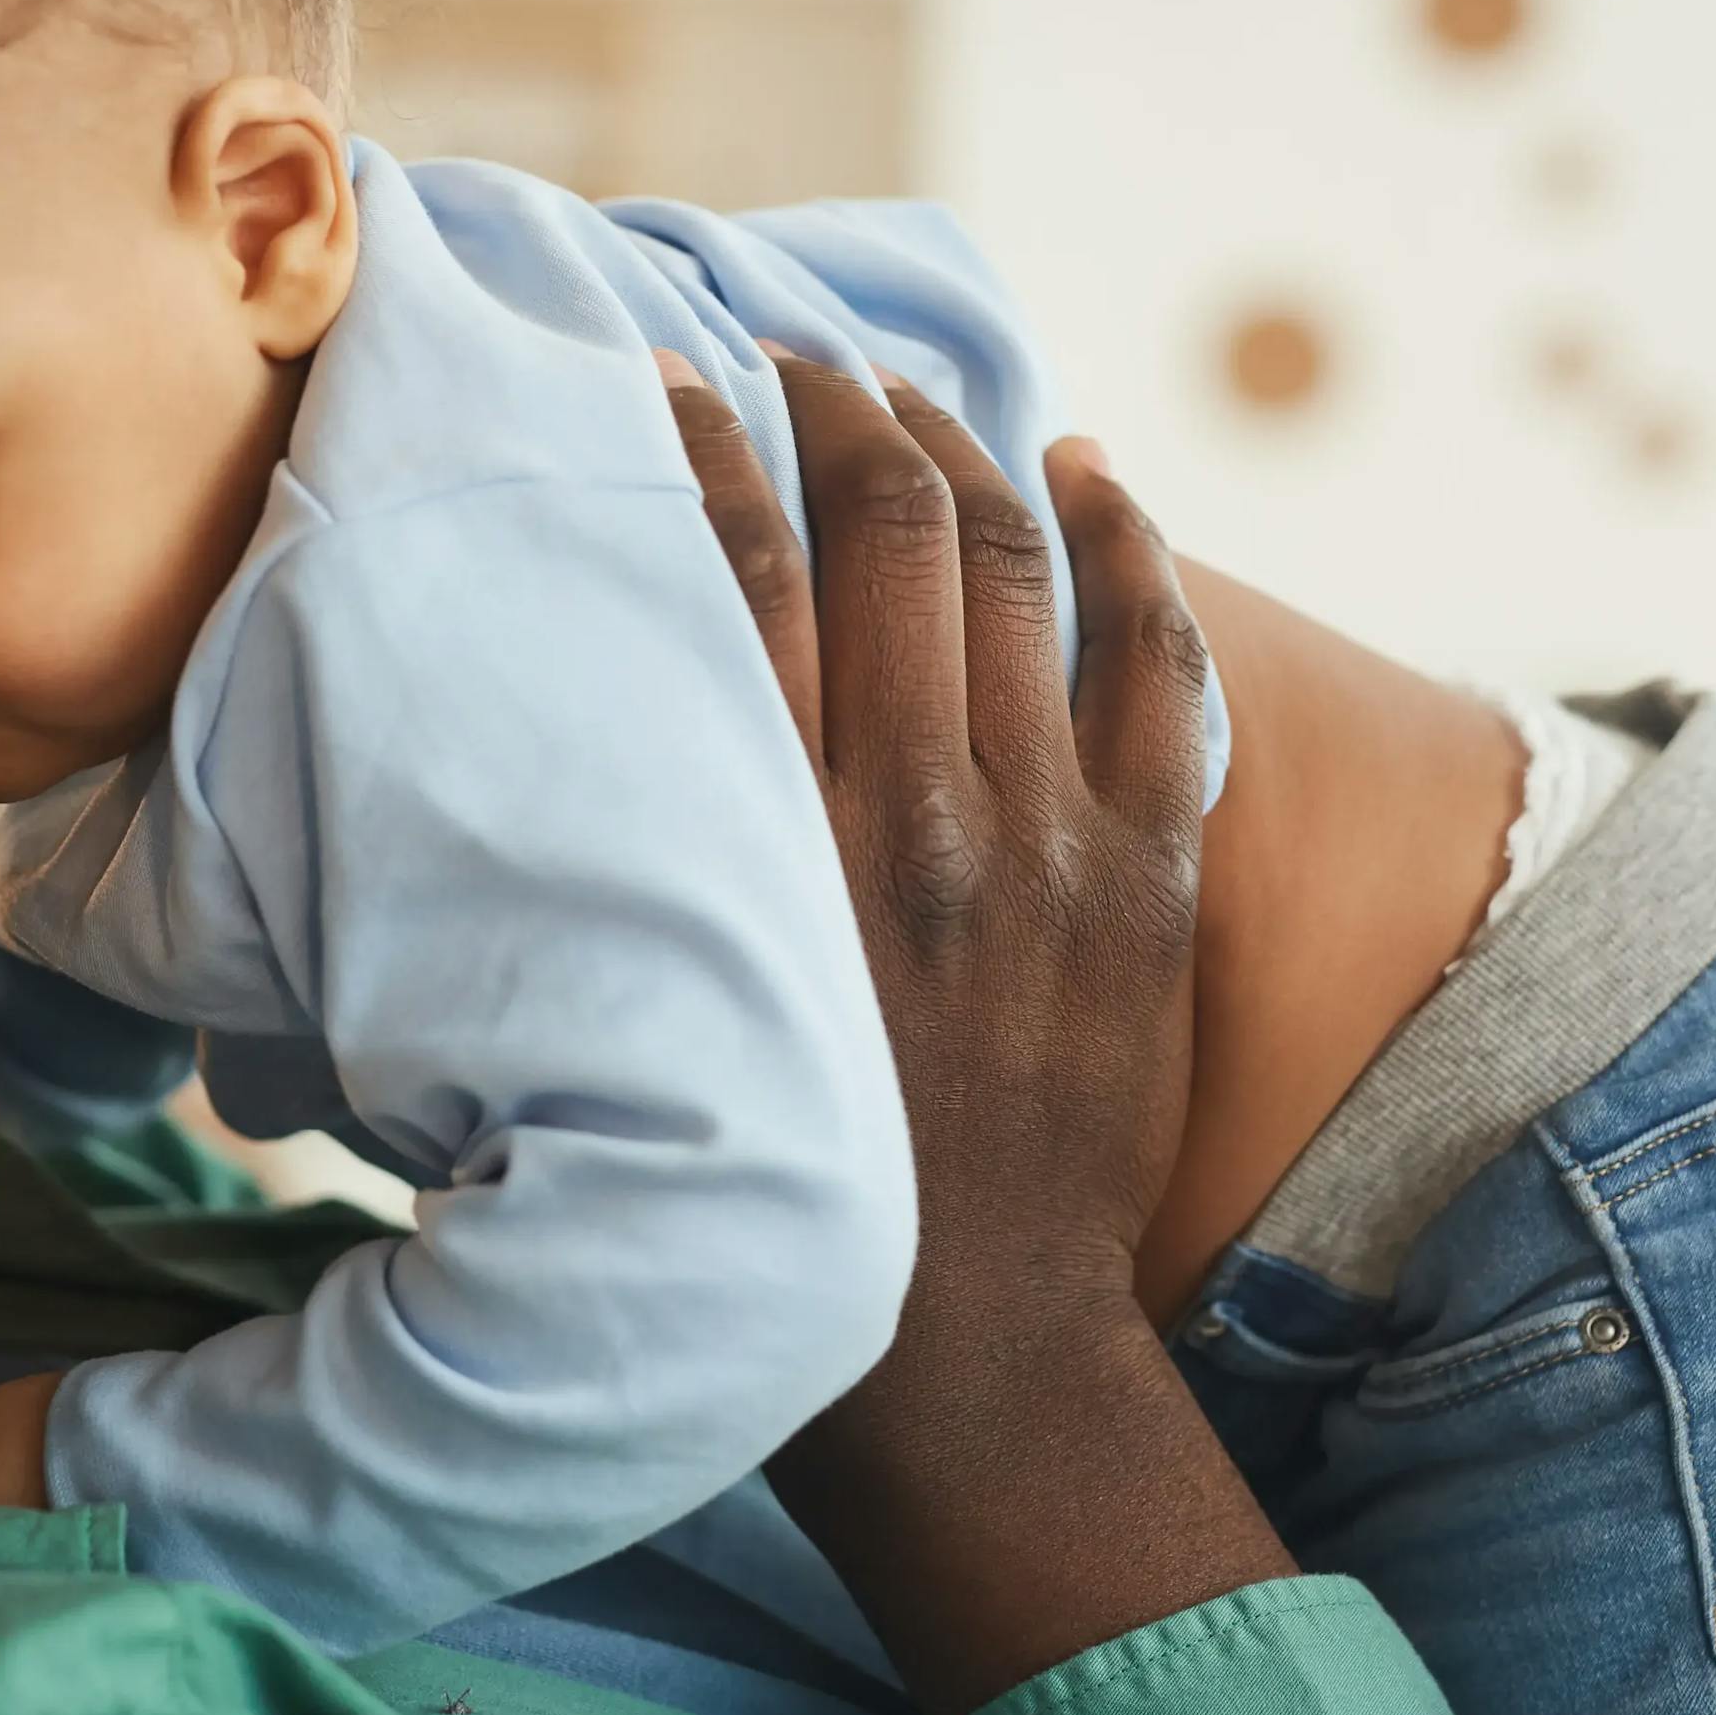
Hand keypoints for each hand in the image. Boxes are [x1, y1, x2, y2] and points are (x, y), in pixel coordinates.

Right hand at [664, 356, 1287, 1714]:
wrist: (960, 1352)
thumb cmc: (772, 1183)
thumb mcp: (663, 1007)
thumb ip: (638, 862)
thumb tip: (561, 736)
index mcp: (768, 840)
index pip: (733, 571)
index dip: (697, 448)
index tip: (663, 381)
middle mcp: (907, 810)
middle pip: (883, 531)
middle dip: (836, 411)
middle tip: (798, 362)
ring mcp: (1045, 835)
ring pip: (1013, 566)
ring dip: (960, 451)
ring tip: (912, 396)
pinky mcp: (1144, 876)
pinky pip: (1155, 661)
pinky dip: (1127, 547)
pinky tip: (1088, 472)